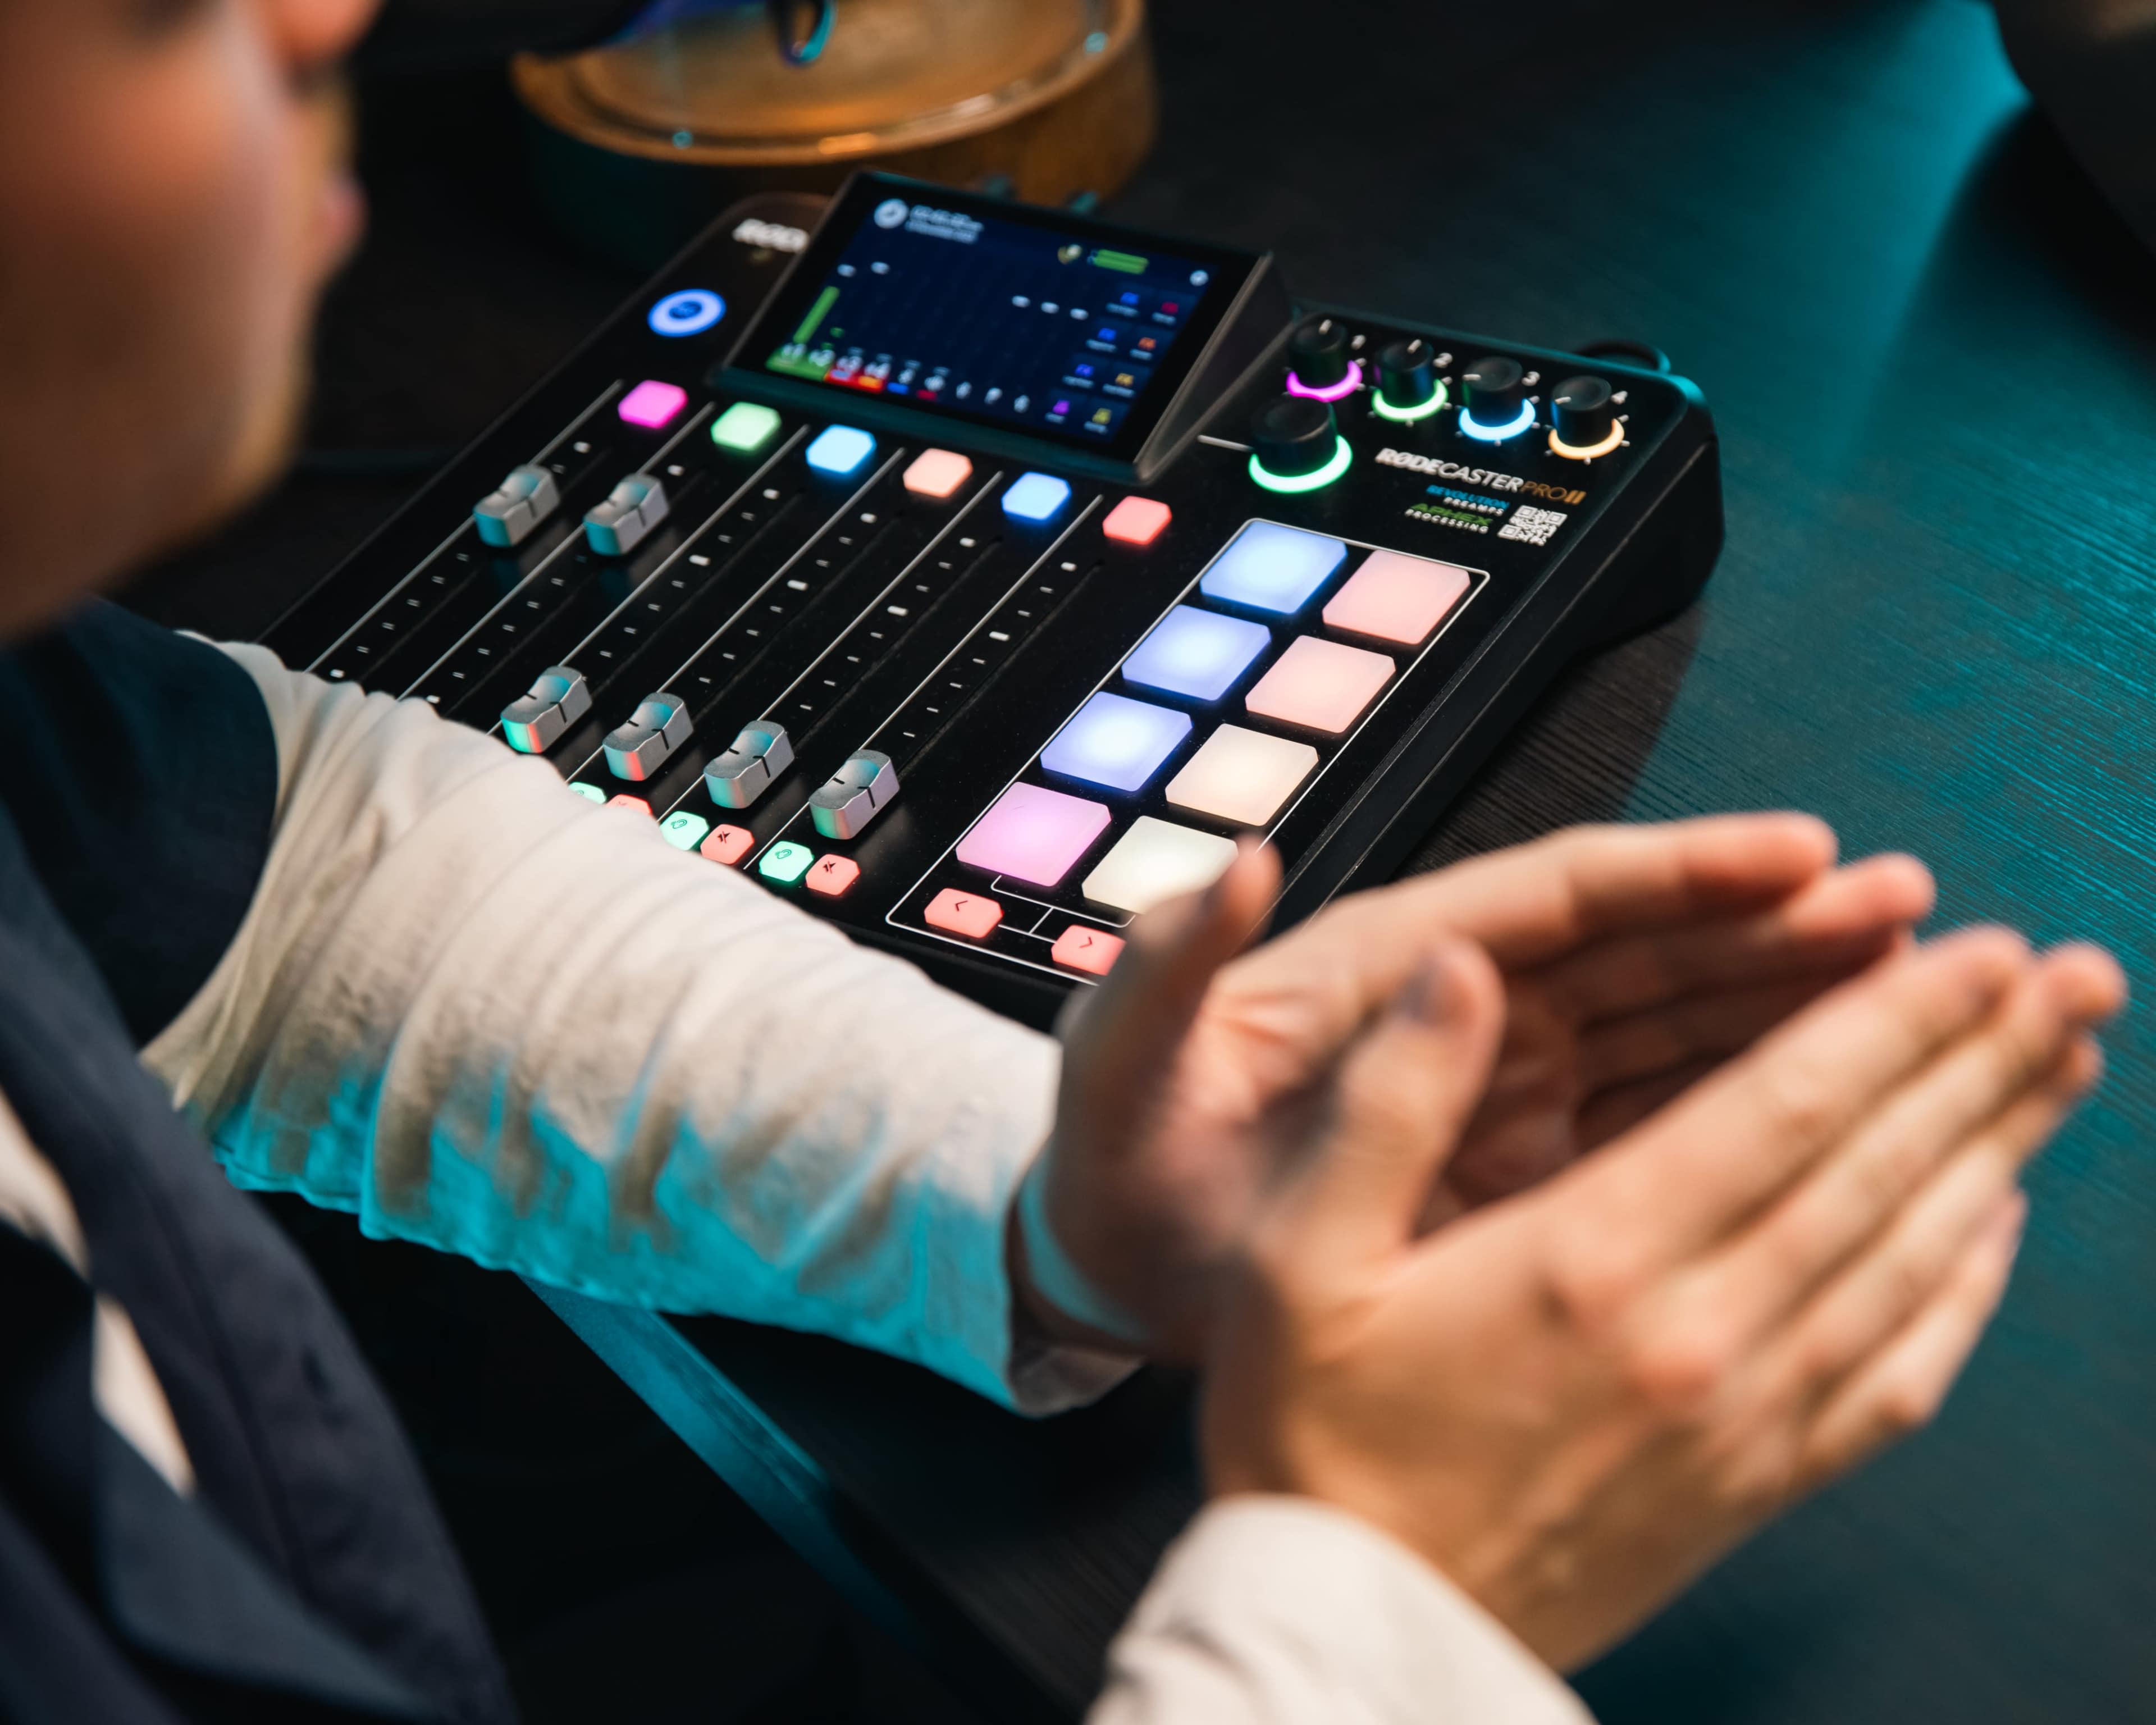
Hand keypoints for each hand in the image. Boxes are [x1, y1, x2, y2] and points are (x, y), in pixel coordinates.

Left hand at [1024, 816, 1933, 1354]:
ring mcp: (1499, 1084)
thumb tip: (1240, 869)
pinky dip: (1737, 1099)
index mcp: (1386, 964)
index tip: (1794, 854)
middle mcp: (1460, 1008)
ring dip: (1780, 1003)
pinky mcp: (1516, 1160)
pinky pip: (1648, 1115)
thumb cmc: (1119, 1150)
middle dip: (1772, 925)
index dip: (1680, 871)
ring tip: (1909, 983)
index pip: (1556, 897)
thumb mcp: (1122, 1053)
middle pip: (1643, 948)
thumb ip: (1171, 963)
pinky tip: (1827, 1093)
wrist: (1114, 1255)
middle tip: (1904, 907)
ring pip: (1669, 1025)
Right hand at [1202, 927, 2122, 1670]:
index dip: (1895, 1018)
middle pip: (1880, 1170)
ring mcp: (1737, 1418)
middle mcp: (1692, 1335)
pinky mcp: (1748, 1483)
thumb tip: (1462, 970)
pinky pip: (1894, 1379)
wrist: (1353, 1626)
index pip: (1784, 1108)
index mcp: (1588, 1261)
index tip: (1980, 948)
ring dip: (1999, 1152)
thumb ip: (1387, 1107)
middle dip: (1987, 1058)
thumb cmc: (1312, 1444)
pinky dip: (1963, 1294)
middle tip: (2079, 976)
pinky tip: (1994, 1233)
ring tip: (2067, 1068)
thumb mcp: (1293, 1259)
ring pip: (1909, 1261)